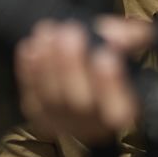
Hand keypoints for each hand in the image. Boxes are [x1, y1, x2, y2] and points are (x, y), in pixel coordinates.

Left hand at [15, 18, 140, 143]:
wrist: (83, 75)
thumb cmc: (110, 60)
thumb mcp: (127, 47)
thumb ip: (129, 38)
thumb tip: (115, 35)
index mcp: (122, 111)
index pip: (118, 109)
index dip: (111, 84)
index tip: (105, 54)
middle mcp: (93, 124)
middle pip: (80, 102)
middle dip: (71, 64)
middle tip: (68, 32)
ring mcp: (63, 122)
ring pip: (52, 97)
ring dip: (47, 62)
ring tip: (47, 32)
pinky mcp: (39, 115)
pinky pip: (31, 94)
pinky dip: (28, 69)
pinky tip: (30, 46)